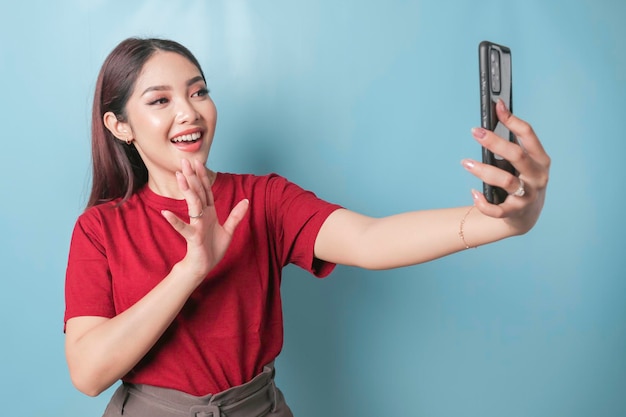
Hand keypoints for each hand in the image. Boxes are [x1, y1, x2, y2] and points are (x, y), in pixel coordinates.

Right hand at [161, 159, 248, 280]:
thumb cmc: (212, 249)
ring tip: (180, 177)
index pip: (206, 190)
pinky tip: (166, 213)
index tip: (197, 162)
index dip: (202, 176)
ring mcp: (196, 225)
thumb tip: (246, 201)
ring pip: (192, 205)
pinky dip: (175, 221)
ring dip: (186, 191)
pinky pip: (183, 228)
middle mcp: (201, 216)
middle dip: (192, 177)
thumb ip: (236, 215)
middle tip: (184, 161)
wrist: (203, 266)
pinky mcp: (194, 237)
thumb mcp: (228, 230)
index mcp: (209, 212)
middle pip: (197, 193)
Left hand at [462, 100, 550, 234]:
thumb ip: (511, 146)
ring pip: (506, 181)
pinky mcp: (516, 212)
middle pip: (516, 155)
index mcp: (540, 159)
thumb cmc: (521, 181)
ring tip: (465, 163)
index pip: (528, 134)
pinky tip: (473, 193)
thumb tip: (492, 119)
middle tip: (475, 132)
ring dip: (483, 171)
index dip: (512, 119)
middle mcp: (537, 176)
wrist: (526, 216)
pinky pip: (497, 209)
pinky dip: (483, 202)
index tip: (497, 106)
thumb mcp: (523, 163)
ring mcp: (528, 195)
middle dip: (495, 142)